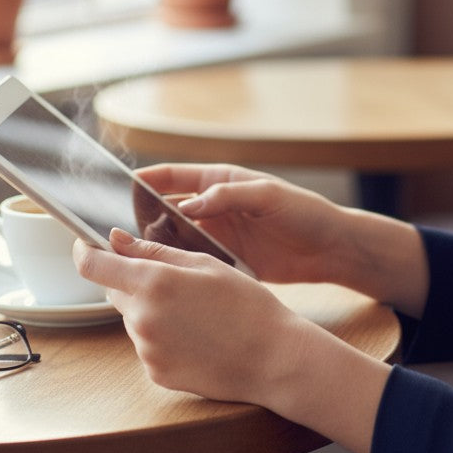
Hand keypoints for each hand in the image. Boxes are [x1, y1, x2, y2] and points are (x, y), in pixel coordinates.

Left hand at [73, 227, 392, 452]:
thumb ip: (155, 252)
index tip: (86, 245)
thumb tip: (115, 240)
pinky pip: (147, 344)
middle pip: (114, 291)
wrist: (272, 357)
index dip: (85, 251)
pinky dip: (162, 334)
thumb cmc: (246, 304)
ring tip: (194, 311)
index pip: (94, 265)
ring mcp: (147, 350)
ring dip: (149, 308)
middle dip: (131, 279)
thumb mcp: (205, 264)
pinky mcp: (156, 373)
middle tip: (172, 279)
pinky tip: (196, 334)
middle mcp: (143, 318)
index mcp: (154, 283)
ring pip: (132, 317)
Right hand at [135, 163, 351, 284]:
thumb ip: (228, 196)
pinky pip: (195, 262)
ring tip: (137, 256)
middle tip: (121, 232)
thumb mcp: (268, 196)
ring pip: (178, 239)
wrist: (331, 248)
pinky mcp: (227, 261)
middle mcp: (214, 207)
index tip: (122, 186)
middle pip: (169, 210)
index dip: (148, 180)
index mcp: (221, 181)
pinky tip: (166, 276)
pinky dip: (180, 267)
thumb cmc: (304, 212)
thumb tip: (189, 206)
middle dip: (145, 218)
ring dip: (160, 246)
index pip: (175, 176)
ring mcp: (219, 235)